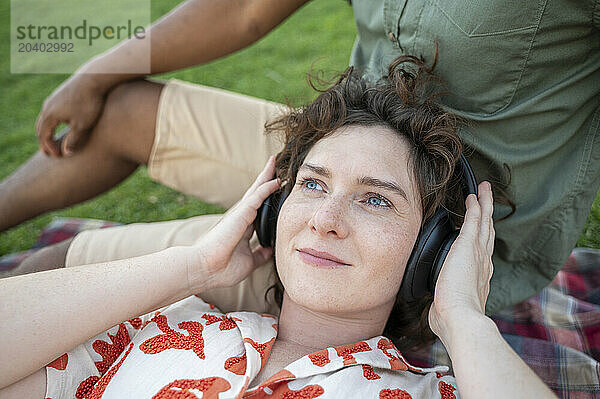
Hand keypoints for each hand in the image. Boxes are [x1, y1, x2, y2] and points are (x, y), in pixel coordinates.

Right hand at [35, 74, 107, 156]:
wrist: (94, 77)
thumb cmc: (89, 103)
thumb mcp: (83, 125)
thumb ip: (74, 140)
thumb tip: (66, 153)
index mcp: (49, 115)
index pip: (43, 136)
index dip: (49, 148)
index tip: (58, 156)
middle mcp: (47, 105)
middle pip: (41, 127)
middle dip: (45, 140)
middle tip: (50, 152)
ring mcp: (54, 97)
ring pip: (46, 117)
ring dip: (48, 130)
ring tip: (55, 139)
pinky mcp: (62, 93)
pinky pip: (53, 110)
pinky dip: (54, 120)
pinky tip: (63, 122)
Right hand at [188, 156, 280, 291]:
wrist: (205, 269)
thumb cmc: (222, 268)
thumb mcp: (248, 261)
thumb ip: (259, 255)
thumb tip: (270, 251)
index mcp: (242, 228)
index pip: (257, 208)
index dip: (267, 198)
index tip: (276, 188)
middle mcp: (241, 218)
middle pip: (256, 194)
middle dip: (265, 180)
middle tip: (274, 165)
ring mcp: (240, 214)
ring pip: (256, 190)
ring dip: (266, 176)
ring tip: (273, 162)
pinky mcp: (240, 214)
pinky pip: (257, 197)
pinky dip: (267, 187)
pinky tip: (276, 180)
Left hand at [428, 181, 494, 340]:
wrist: (459, 318)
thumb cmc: (452, 319)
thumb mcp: (447, 308)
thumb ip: (443, 303)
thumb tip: (436, 309)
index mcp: (478, 278)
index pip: (481, 253)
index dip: (482, 239)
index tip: (481, 229)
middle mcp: (483, 263)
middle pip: (487, 233)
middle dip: (487, 215)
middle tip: (487, 199)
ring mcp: (478, 254)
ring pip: (484, 222)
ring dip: (484, 205)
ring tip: (484, 190)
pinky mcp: (469, 246)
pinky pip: (474, 220)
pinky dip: (475, 206)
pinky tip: (473, 196)